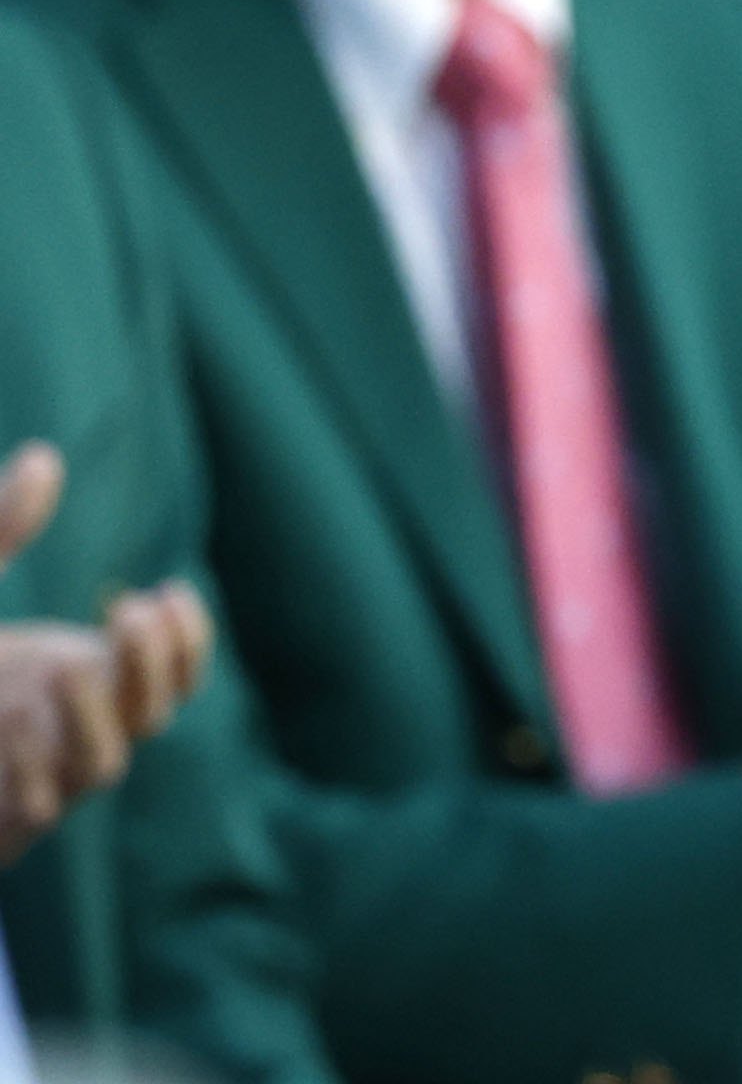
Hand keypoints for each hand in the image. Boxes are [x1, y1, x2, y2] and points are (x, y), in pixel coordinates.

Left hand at [0, 440, 220, 867]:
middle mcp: (78, 732)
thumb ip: (2, 531)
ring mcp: (44, 780)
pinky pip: (40, 803)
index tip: (166, 589)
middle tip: (127, 609)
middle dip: (151, 662)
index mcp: (87, 681)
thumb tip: (44, 457)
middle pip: (152, 712)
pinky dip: (31, 762)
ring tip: (63, 662)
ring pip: (104, 761)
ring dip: (94, 712)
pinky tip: (13, 713)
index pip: (175, 673)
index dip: (187, 639)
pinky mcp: (9, 820)